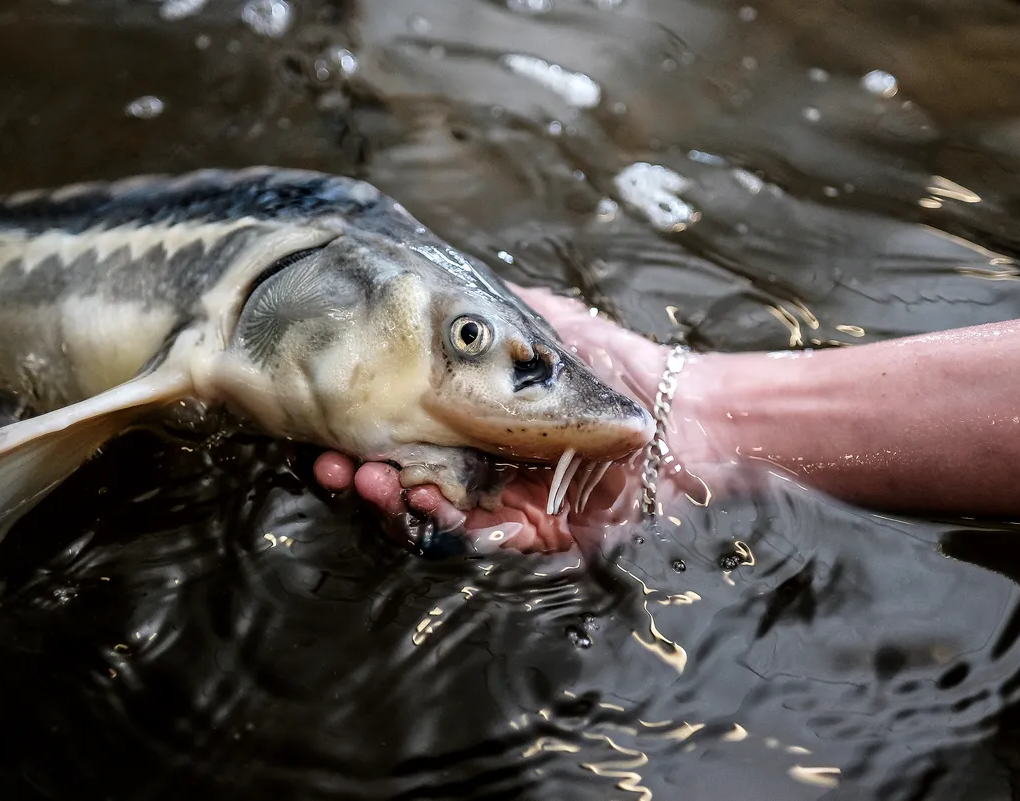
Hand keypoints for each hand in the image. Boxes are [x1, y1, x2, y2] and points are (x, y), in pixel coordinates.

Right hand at [313, 285, 720, 552]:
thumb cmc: (622, 367)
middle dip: (367, 472)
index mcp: (484, 422)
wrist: (689, 418)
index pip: (413, 432)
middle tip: (336, 462)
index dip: (370, 431)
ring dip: (397, 499)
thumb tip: (439, 291)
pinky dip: (449, 526)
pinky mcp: (540, 536)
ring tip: (371, 480)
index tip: (330, 426)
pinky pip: (484, 540)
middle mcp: (489, 464)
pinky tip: (422, 503)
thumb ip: (501, 318)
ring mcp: (512, 503)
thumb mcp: (552, 327)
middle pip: (413, 477)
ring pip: (438, 513)